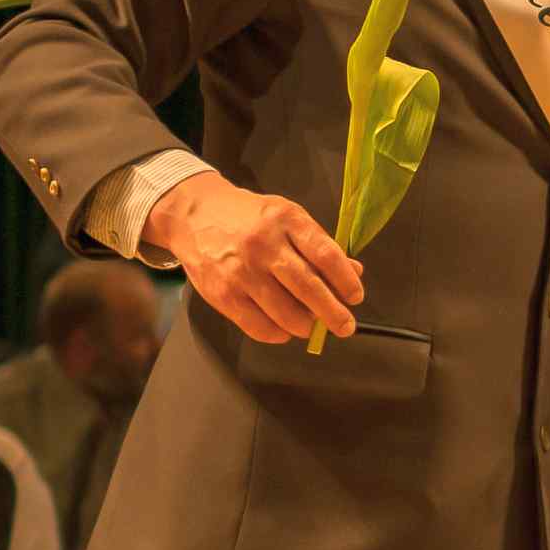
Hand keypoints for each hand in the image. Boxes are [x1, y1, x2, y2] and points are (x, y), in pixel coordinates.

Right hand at [143, 168, 362, 344]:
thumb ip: (318, 245)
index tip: (355, 296)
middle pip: (308, 287)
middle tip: (345, 326)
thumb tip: (354, 272)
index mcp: (286, 220)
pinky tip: (285, 330)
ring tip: (312, 327)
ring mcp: (241, 271)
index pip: (325, 255)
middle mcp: (264, 245)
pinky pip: (259, 326)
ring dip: (306, 326)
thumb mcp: (286, 217)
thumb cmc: (249, 217)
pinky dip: (279, 334)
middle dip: (333, 313)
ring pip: (285, 313)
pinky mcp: (224, 295)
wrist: (194, 215)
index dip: (345, 281)